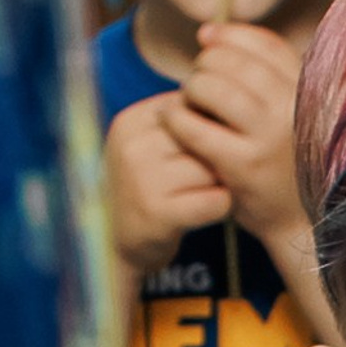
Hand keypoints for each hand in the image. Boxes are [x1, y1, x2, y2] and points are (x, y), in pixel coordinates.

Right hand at [105, 94, 230, 277]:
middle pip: (204, 138)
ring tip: (201, 194)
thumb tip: (230, 105)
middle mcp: (133, 145)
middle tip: (204, 178)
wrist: (115, 241)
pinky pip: (215, 201)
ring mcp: (143, 179)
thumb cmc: (146, 186)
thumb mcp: (152, 145)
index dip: (209, 129)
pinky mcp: (157, 213)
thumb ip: (183, 122)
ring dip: (219, 184)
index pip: (192, 106)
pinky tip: (205, 212)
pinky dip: (220, 208)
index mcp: (133, 120)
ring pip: (212, 169)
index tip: (201, 151)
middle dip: (215, 158)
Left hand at [172, 21, 307, 253]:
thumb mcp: (284, 110)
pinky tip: (172, 121)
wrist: (297, 220)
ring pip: (213, 87)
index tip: (207, 43)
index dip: (230, 36)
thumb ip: (260, 70)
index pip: (265, 44)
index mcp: (308, 91)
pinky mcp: (243, 164)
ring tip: (187, 103)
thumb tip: (206, 32)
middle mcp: (293, 109)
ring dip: (190, 88)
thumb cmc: (283, 159)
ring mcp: (268, 137)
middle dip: (206, 65)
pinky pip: (195, 126)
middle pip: (235, 62)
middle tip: (198, 84)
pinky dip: (176, 118)